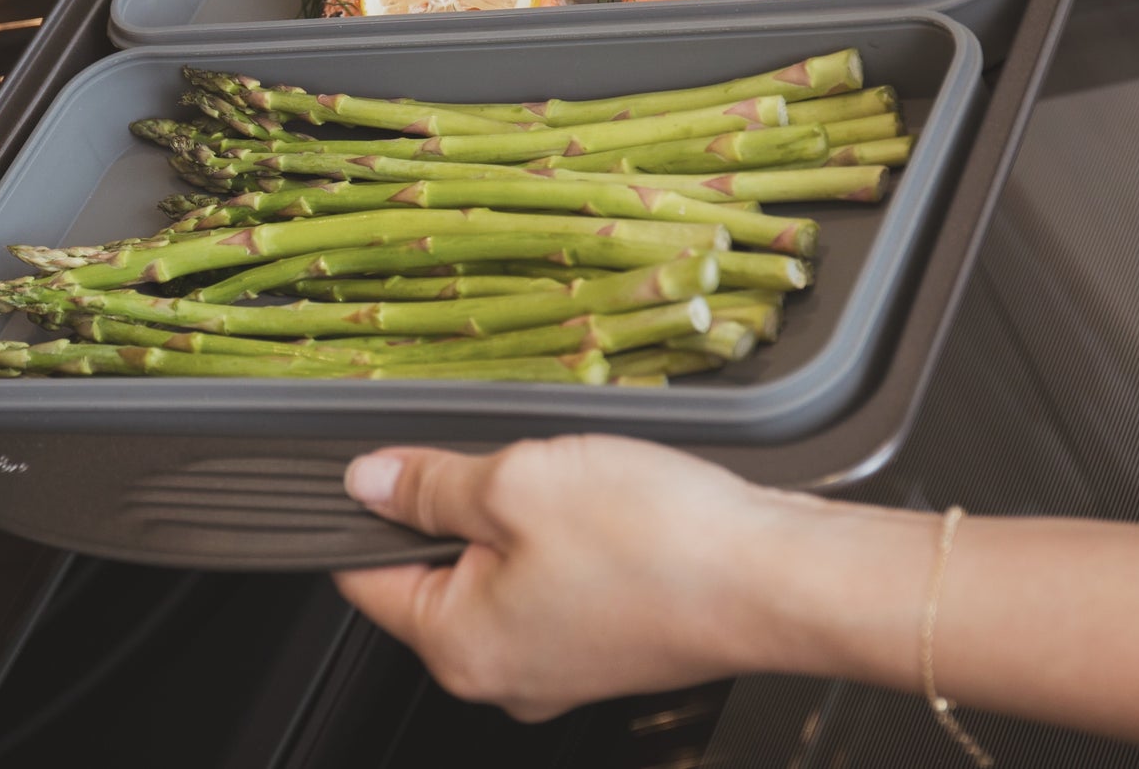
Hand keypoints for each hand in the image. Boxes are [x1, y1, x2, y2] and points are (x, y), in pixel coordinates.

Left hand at [332, 435, 849, 720]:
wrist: (775, 578)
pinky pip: (554, 583)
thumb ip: (428, 485)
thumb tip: (367, 482)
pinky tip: (604, 511)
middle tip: (507, 465)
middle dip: (456, 509)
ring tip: (567, 486)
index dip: (366, 508)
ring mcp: (558, 667)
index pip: (364, 577)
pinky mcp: (606, 646)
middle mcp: (503, 675)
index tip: (386, 463)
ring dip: (519, 519)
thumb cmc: (657, 543)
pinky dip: (566, 540)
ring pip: (499, 573)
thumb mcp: (517, 484)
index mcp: (459, 648)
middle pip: (434, 574)